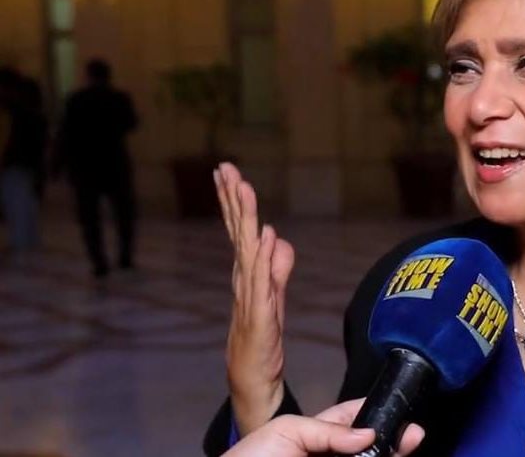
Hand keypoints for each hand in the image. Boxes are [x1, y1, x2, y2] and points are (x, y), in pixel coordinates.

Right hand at [215, 162, 295, 435]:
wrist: (253, 379)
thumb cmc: (262, 339)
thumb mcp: (274, 296)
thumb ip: (276, 267)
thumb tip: (277, 238)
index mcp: (247, 273)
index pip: (239, 230)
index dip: (233, 201)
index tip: (227, 172)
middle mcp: (244, 280)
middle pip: (237, 232)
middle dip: (232, 199)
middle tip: (225, 168)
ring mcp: (250, 296)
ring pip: (246, 249)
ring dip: (244, 218)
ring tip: (242, 188)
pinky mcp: (260, 314)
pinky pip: (261, 281)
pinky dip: (262, 257)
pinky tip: (263, 235)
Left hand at [221, 399, 425, 456]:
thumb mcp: (287, 430)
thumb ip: (329, 429)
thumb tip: (368, 434)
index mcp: (316, 435)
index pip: (354, 420)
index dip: (378, 414)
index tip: (400, 411)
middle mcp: (328, 456)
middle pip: (370, 447)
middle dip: (393, 440)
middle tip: (413, 436)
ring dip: (390, 455)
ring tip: (403, 448)